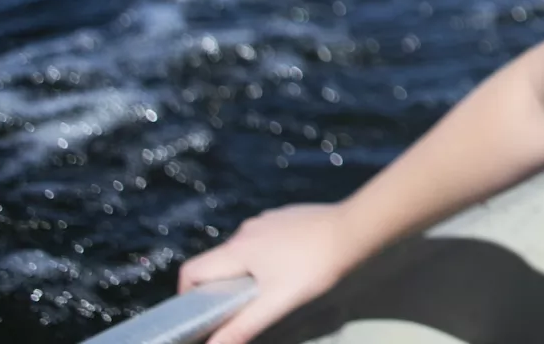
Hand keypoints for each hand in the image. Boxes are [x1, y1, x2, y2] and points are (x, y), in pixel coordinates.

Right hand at [176, 202, 367, 343]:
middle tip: (239, 309)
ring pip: (242, 251)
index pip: (191, 271)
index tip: (203, 314)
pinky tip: (290, 267)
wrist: (356, 228)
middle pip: (216, 262)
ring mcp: (267, 220)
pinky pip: (264, 239)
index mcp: (236, 249)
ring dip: (245, 272)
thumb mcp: (278, 302)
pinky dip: (265, 256)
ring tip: (268, 290)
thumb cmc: (315, 266)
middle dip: (220, 287)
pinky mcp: (286, 216)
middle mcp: (246, 230)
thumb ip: (243, 326)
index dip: (187, 294)